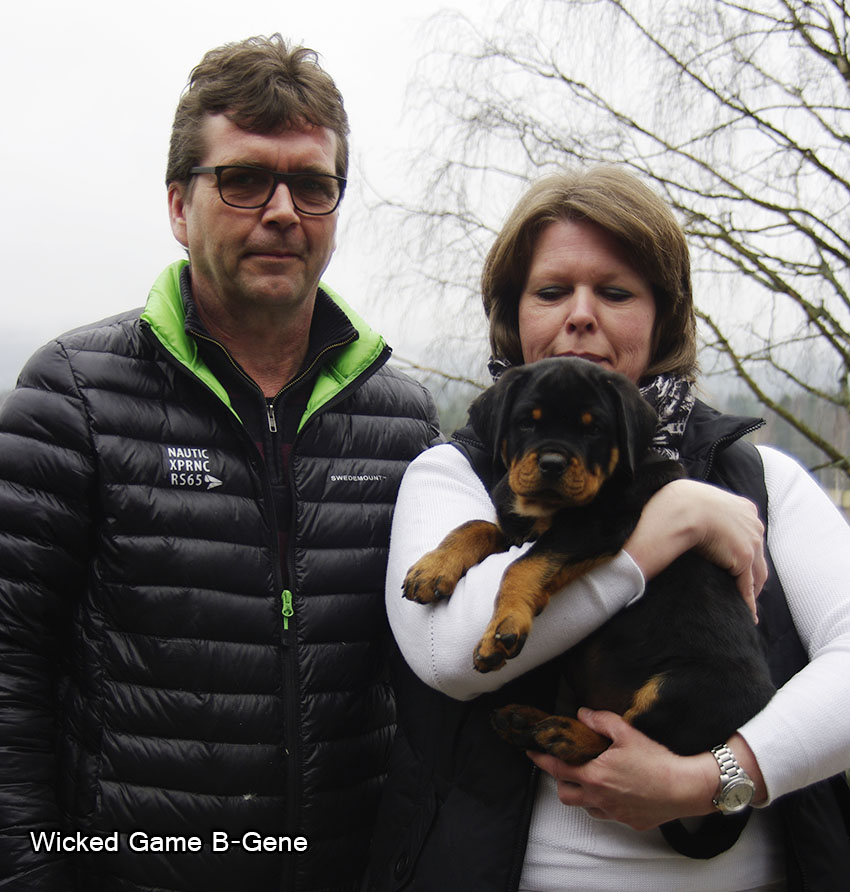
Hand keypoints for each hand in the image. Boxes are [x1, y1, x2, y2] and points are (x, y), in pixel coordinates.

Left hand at [527, 708, 718, 830]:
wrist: (684, 788)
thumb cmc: (655, 760)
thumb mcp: (625, 732)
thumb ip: (599, 721)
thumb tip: (581, 714)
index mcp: (594, 776)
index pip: (557, 769)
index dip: (541, 760)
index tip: (531, 752)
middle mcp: (599, 798)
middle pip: (565, 794)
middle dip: (559, 780)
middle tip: (565, 766)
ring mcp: (613, 813)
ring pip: (585, 807)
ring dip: (581, 793)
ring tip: (590, 778)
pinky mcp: (629, 822)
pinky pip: (606, 815)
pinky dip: (602, 804)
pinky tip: (612, 792)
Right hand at [624, 479, 765, 620]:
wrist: (680, 507)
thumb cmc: (677, 502)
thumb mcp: (692, 502)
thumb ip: (697, 510)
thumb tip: (675, 515)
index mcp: (742, 508)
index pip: (749, 535)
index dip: (743, 552)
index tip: (737, 564)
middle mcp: (752, 524)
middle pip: (758, 555)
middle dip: (752, 573)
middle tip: (743, 589)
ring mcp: (751, 541)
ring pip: (756, 574)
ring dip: (750, 590)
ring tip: (743, 607)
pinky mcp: (743, 558)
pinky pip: (747, 586)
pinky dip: (747, 602)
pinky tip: (745, 615)